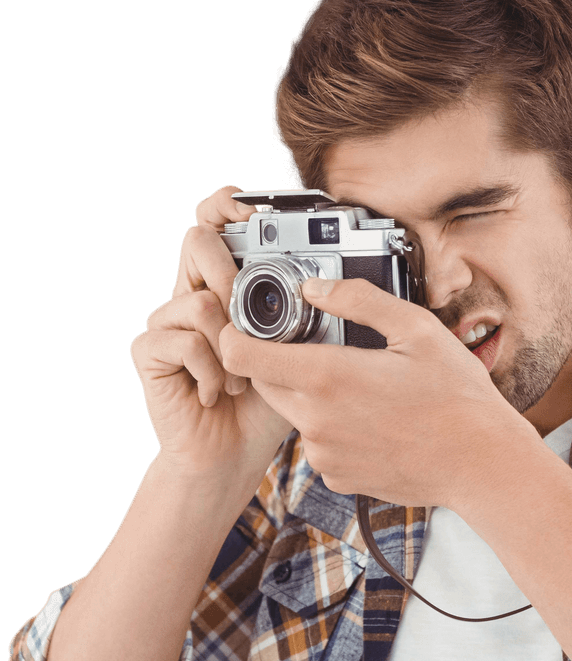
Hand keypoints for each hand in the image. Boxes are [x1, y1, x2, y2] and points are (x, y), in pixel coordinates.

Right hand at [130, 186, 291, 482]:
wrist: (234, 455)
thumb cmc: (269, 405)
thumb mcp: (300, 356)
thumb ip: (307, 319)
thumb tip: (332, 285)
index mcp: (227, 287)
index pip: (214, 224)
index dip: (223, 205)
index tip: (244, 207)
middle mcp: (193, 294)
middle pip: (197, 242)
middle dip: (232, 277)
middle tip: (251, 323)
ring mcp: (167, 321)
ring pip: (197, 300)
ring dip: (229, 347)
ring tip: (240, 378)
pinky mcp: (150, 351)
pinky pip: (183, 342)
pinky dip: (211, 372)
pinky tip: (217, 392)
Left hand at [218, 276, 533, 507]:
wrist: (482, 464)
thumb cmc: (458, 397)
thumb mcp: (417, 329)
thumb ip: (359, 300)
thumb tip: (315, 287)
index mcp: (327, 376)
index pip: (240, 355)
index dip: (235, 334)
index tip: (250, 324)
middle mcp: (316, 420)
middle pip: (265, 383)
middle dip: (280, 362)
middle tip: (323, 348)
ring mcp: (325, 455)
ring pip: (295, 414)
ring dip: (313, 397)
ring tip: (364, 390)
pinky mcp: (338, 478)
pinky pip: (320, 445)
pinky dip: (334, 430)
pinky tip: (374, 422)